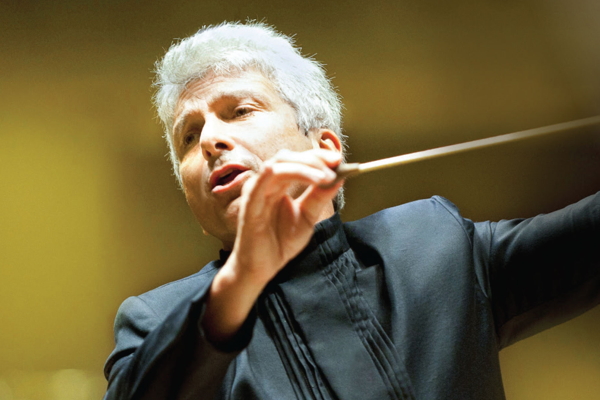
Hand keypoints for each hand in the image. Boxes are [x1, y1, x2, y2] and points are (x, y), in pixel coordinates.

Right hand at [228, 148, 342, 285]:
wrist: (264, 267)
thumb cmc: (281, 241)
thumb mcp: (308, 216)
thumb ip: (320, 196)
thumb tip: (339, 176)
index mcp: (278, 183)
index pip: (297, 160)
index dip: (317, 156)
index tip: (338, 159)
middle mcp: (266, 183)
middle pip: (287, 158)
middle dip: (313, 159)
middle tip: (334, 165)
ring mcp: (256, 192)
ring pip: (278, 166)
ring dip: (303, 168)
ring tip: (324, 177)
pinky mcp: (250, 206)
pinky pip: (259, 185)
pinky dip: (272, 175)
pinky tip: (286, 171)